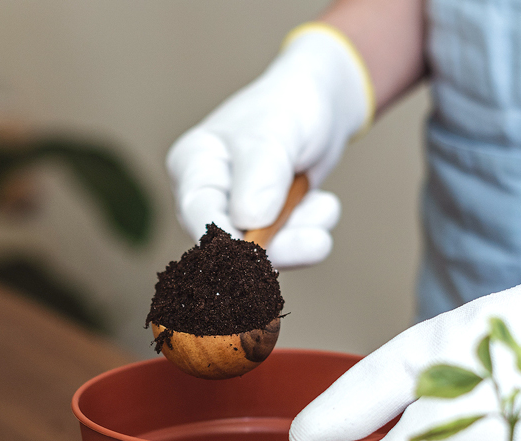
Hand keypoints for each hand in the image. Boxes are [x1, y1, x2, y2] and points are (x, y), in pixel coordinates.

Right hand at [166, 25, 370, 267]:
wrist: (322, 106)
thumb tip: (249, 220)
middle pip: (230, 244)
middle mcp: (209, 196)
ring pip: (264, 253)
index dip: (228, 240)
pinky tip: (323, 204)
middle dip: (277, 246)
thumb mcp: (277, 130)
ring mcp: (237, 215)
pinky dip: (312, 231)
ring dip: (301, 238)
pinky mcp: (266, 228)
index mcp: (194, 166)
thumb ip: (261, 173)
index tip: (261, 253)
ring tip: (327, 207)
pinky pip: (288, 248)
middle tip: (318, 242)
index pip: (199, 213)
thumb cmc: (289, 107)